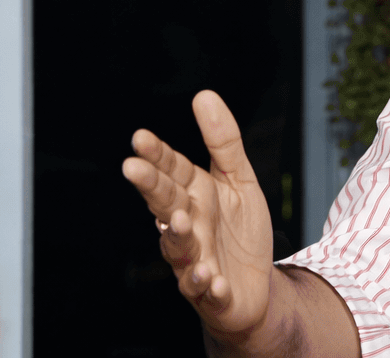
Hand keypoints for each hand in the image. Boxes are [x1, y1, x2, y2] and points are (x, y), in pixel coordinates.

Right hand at [121, 91, 275, 342]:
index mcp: (193, 196)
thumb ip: (223, 141)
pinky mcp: (211, 294)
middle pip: (165, 204)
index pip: (171, 171)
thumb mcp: (239, 179)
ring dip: (175, 236)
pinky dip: (205, 285)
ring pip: (178, 249)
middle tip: (134, 168)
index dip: (157, 155)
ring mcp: (194, 261)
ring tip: (177, 220)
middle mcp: (187, 227)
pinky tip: (210, 277)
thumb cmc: (239, 232)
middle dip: (150, 188)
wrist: (255, 286)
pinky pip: (204, 290)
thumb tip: (204, 95)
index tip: (140, 137)